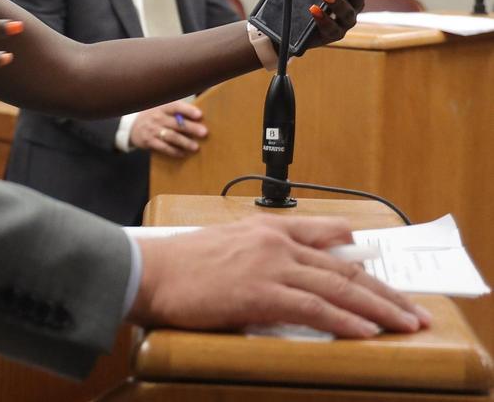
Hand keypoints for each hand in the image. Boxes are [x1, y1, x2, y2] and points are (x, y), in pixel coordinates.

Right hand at [128, 101, 206, 157]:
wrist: (132, 126)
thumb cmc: (154, 116)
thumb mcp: (162, 109)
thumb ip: (177, 111)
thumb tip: (200, 117)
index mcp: (163, 107)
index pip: (176, 107)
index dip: (188, 110)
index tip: (199, 115)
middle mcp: (158, 117)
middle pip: (176, 123)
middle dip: (191, 128)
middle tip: (204, 132)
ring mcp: (153, 130)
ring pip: (171, 136)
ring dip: (184, 142)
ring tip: (195, 147)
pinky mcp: (149, 141)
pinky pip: (163, 147)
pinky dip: (173, 151)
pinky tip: (182, 153)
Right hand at [129, 215, 431, 337]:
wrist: (148, 270)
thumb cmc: (177, 265)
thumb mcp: (223, 246)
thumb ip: (256, 254)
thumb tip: (280, 279)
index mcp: (265, 229)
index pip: (325, 239)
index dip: (358, 259)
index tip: (381, 272)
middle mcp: (274, 242)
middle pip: (342, 267)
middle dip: (383, 291)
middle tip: (411, 311)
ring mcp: (269, 265)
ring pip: (337, 287)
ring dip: (377, 308)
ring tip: (404, 325)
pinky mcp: (260, 292)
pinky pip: (313, 307)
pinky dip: (344, 320)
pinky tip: (366, 331)